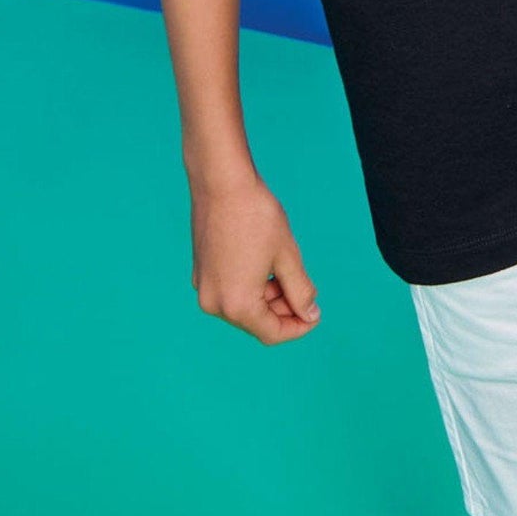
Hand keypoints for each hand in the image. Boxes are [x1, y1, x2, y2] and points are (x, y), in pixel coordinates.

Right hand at [190, 172, 321, 343]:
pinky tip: (266, 262)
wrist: (222, 182)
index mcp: (236, 304)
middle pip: (256, 321)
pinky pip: (230, 290)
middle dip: (284, 309)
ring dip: (268, 296)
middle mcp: (214, 302)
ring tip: (286, 268)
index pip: (272, 333)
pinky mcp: (201, 271)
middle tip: (305, 288)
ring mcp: (203, 287)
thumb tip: (310, 314)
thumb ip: (301, 291)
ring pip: (243, 305)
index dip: (298, 327)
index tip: (316, 314)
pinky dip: (251, 285)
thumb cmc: (256, 216)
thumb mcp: (287, 256)